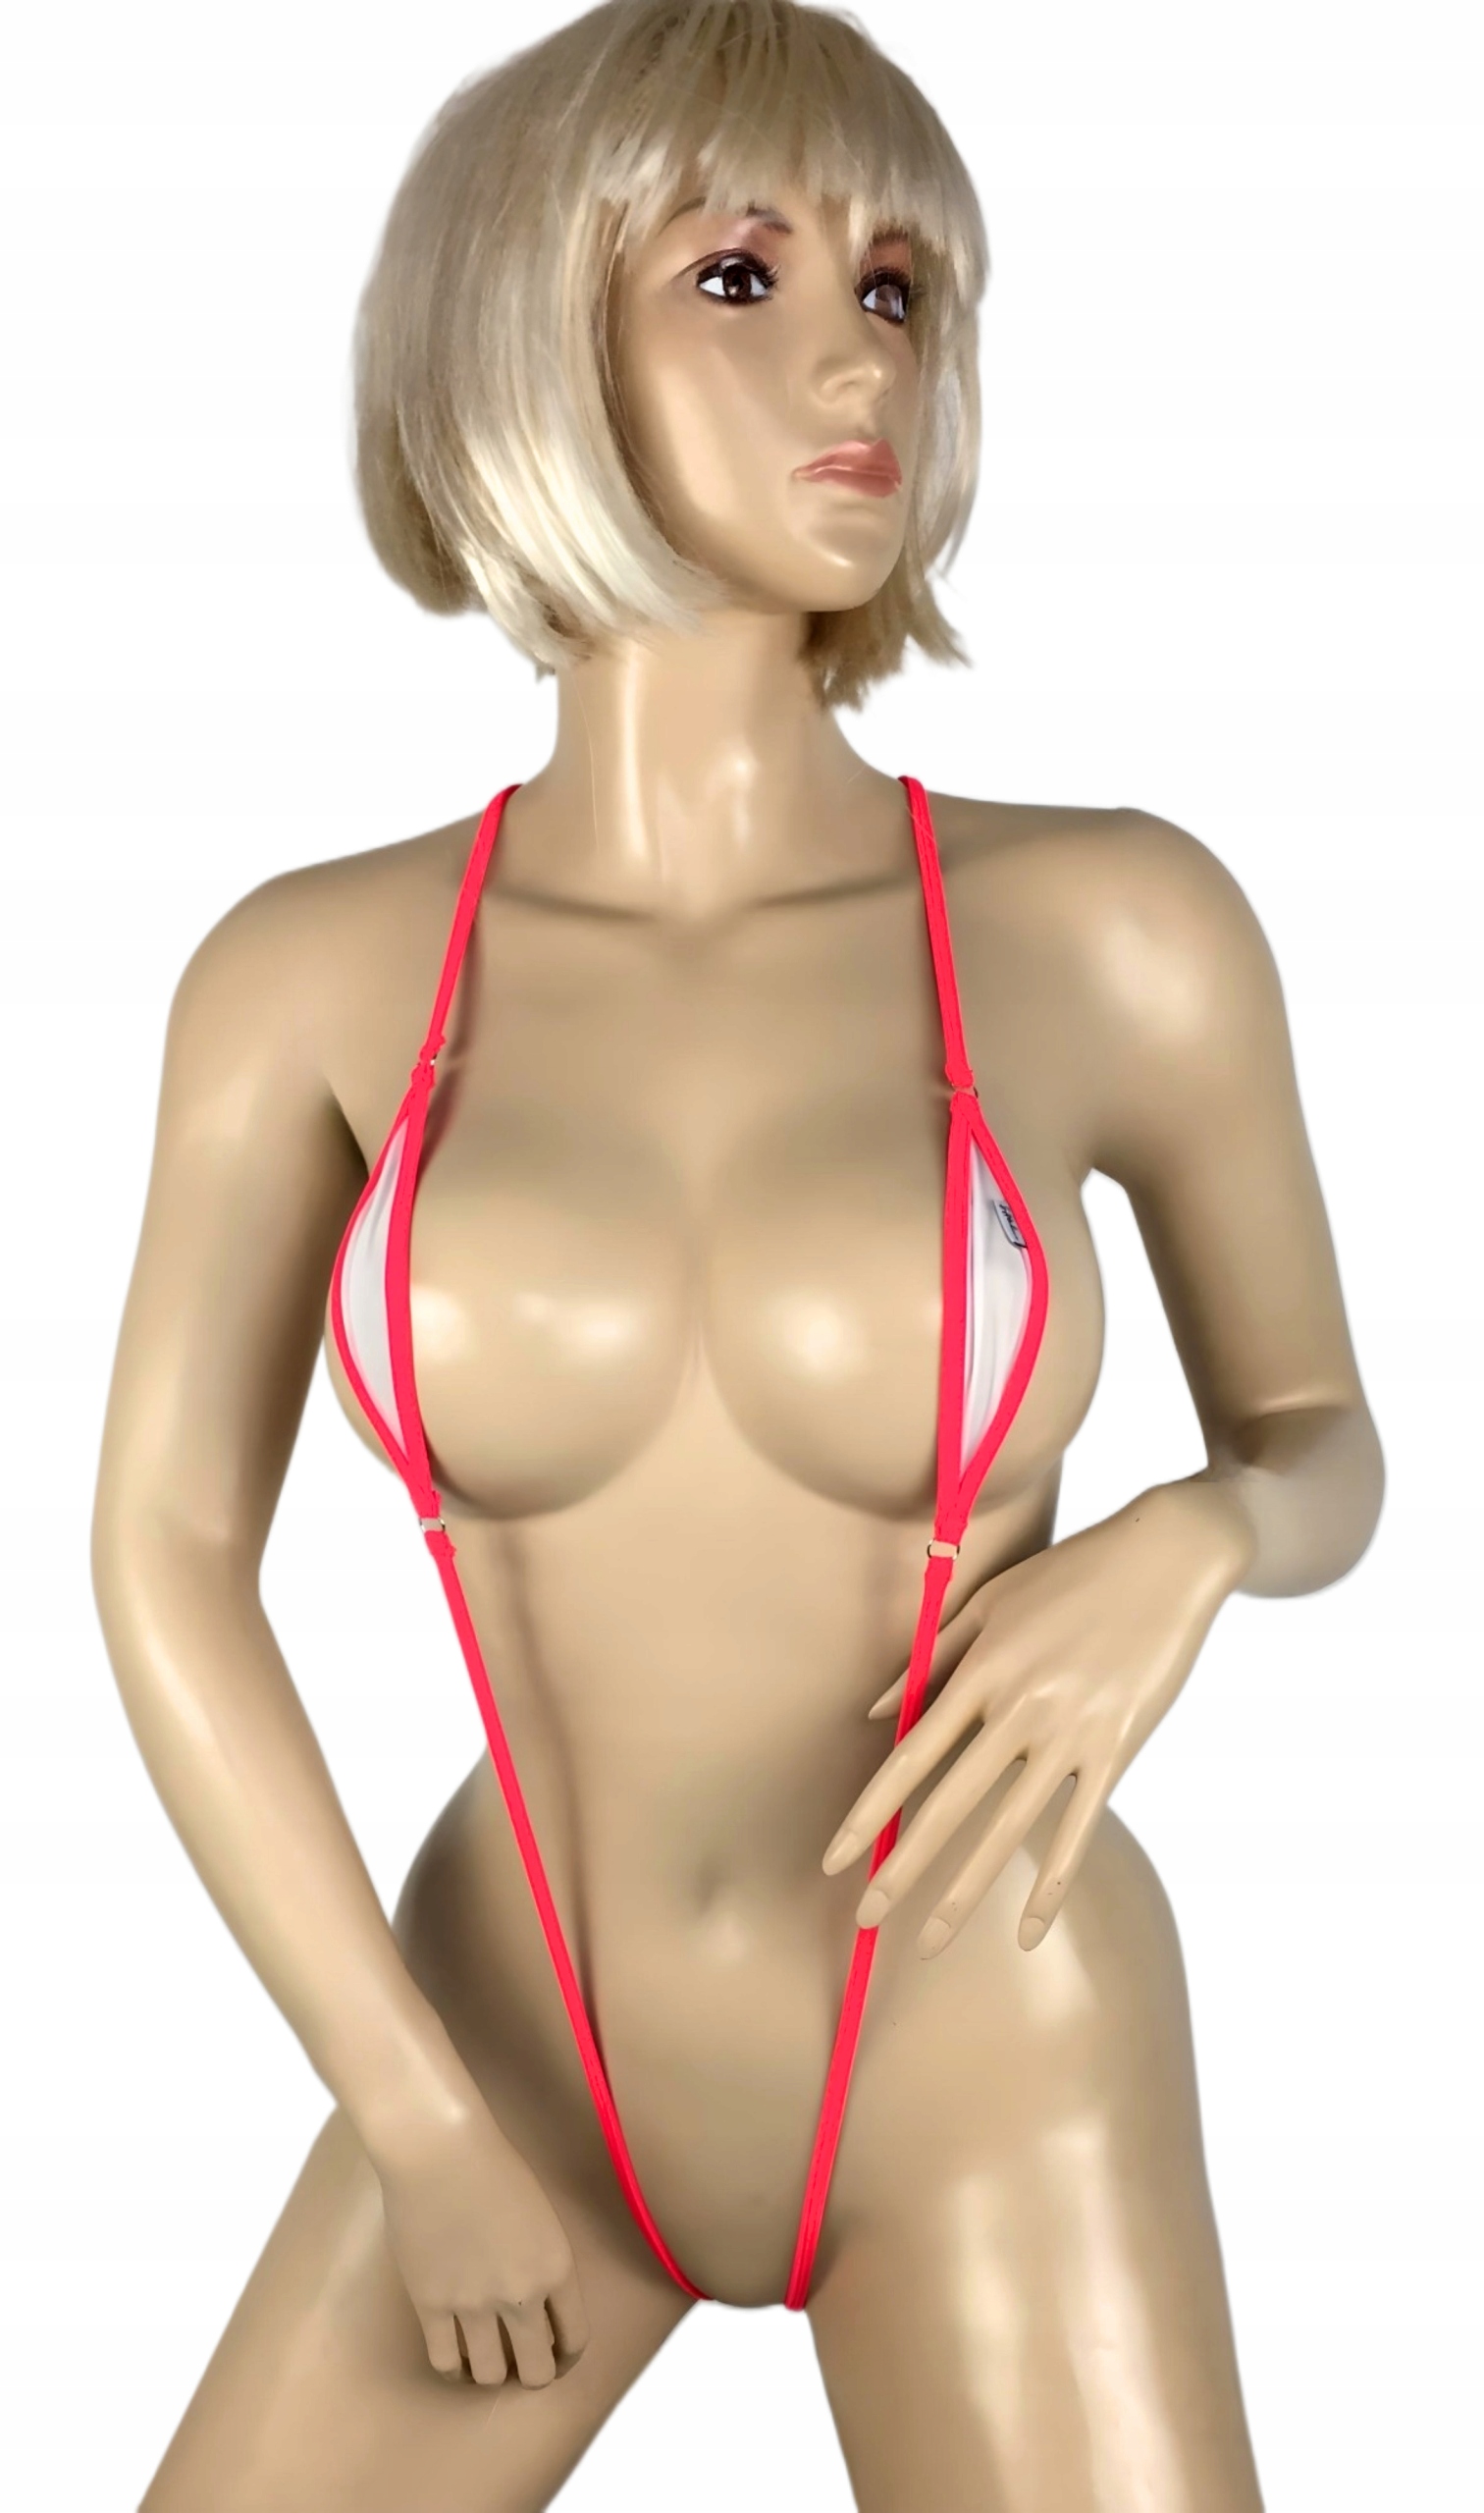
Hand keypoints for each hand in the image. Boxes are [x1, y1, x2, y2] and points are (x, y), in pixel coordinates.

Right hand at [371, 2098, 589, 2389]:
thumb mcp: (541, 2218)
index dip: (567, 2358)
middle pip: (536, 2370)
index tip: (557, 2358)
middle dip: (533, 2375)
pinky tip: (456, 2361)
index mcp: (557, 2269)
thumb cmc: (494, 2167)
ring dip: (492, 2375)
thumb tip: (533, 2301)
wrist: (440, 2152)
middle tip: (522, 2365)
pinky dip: (455, 2370)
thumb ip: (542, 2264)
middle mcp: (521, 2296)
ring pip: (490, 2376)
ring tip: (486, 2362)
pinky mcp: (431, 2306)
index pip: (575, 2338)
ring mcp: (474, 2306)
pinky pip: (446, 2362)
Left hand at [821, 1481, 1249, 1958]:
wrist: (1166, 1555)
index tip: (835, 1858)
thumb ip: (933, 1657)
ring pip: (1006, 1828)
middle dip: (902, 1869)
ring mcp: (1071, 1730)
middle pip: (947, 1803)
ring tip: (928, 1942)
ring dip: (963, 1892)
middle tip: (866, 1921)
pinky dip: (1051, 1885)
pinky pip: (1078, 1829)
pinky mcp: (1118, 1746)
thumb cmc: (1072, 1572)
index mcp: (982, 1668)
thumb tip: (877, 1712)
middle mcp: (1018, 1706)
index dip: (869, 1813)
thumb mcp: (992, 1600)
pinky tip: (1025, 1932)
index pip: (910, 1756)